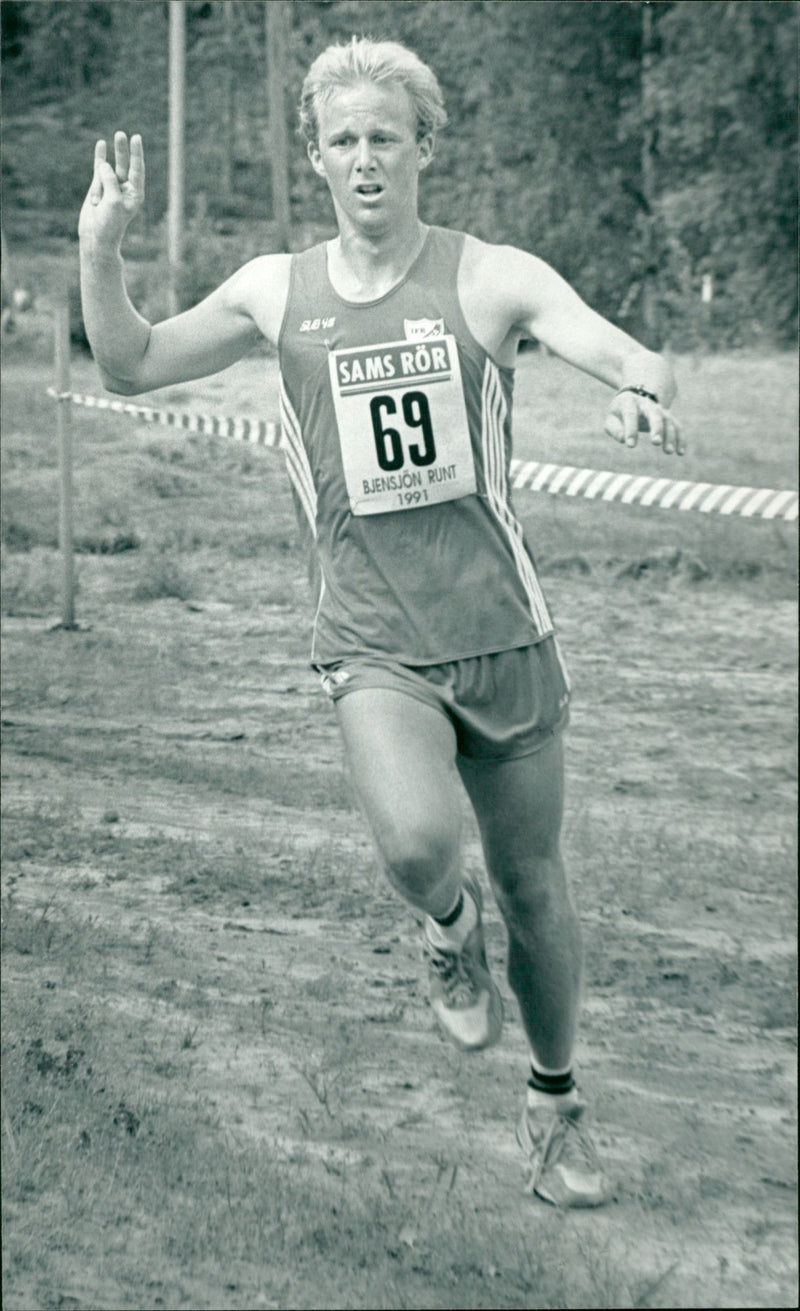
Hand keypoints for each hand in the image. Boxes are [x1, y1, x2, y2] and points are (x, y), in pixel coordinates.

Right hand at [78, 131, 144, 249]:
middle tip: (122, 134)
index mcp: (135, 194)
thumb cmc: (109, 223)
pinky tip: (101, 145)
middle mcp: (125, 189)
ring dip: (113, 153)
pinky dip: (100, 156)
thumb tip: (104, 164)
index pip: (137, 170)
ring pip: (111, 166)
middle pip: (126, 164)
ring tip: (116, 135)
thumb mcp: (113, 201)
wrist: (95, 237)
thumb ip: (110, 180)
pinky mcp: (98, 187)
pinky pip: (99, 168)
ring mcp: (111, 187)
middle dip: (124, 150)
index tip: (136, 138)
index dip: (137, 154)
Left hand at [604, 391, 684, 455]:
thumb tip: (623, 440)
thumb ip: (614, 429)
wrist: (635, 397)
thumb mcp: (611, 418)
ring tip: (668, 451)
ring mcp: (660, 410)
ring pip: (668, 421)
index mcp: (630, 402)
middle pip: (655, 414)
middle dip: (656, 428)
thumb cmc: (620, 413)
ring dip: (670, 436)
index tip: (630, 445)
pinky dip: (680, 439)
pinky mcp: (669, 418)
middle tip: (655, 442)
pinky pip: (677, 427)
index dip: (631, 430)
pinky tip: (680, 452)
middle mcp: (647, 404)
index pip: (631, 414)